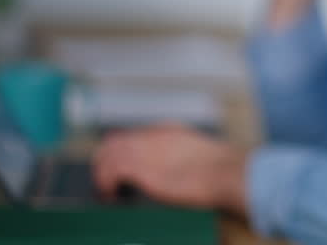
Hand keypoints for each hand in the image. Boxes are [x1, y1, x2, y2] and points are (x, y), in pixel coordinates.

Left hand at [92, 123, 248, 213]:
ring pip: (106, 155)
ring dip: (102, 175)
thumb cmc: (220, 169)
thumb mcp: (197, 155)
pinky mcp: (140, 168)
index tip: (118, 169)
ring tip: (107, 192)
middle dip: (104, 162)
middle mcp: (151, 137)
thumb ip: (179, 157)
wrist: (224, 172)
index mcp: (166, 131)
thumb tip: (175, 171)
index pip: (129, 135)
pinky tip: (112, 195)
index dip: (119, 152)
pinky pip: (110, 171)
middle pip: (112, 142)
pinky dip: (105, 184)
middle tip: (106, 182)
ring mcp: (144, 151)